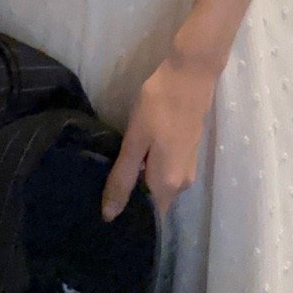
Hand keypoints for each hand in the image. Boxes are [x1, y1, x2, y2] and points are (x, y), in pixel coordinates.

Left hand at [101, 49, 218, 222]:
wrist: (191, 74)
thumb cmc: (159, 106)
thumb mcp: (135, 140)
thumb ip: (122, 179)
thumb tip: (108, 216)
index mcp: (168, 185)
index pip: (148, 218)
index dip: (127, 218)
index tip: (102, 214)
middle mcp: (182, 184)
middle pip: (153, 202)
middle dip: (131, 199)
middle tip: (100, 190)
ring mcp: (188, 167)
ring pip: (158, 186)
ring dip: (139, 181)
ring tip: (112, 174)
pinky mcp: (188, 153)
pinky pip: (165, 173)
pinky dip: (149, 169)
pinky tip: (133, 158)